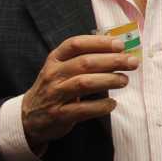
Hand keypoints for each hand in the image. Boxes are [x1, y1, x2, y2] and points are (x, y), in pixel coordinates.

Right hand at [21, 35, 138, 151]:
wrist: (29, 117)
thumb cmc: (55, 88)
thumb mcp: (61, 69)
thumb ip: (84, 58)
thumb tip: (118, 49)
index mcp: (55, 59)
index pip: (76, 44)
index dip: (99, 42)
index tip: (120, 45)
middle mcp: (53, 74)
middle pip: (85, 62)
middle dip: (112, 61)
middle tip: (132, 62)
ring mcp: (54, 95)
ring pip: (84, 83)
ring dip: (109, 80)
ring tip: (124, 80)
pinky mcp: (59, 115)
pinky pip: (83, 109)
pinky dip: (101, 106)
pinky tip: (112, 103)